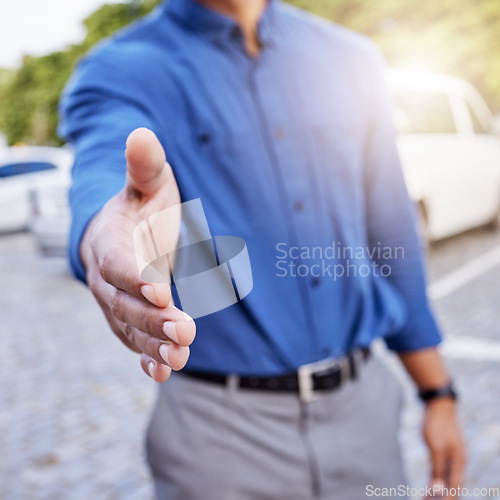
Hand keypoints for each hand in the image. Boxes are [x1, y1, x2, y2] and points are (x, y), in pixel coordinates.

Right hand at [80, 128, 195, 382]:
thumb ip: (145, 166)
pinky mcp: (128, 317)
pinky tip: (164, 371)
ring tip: (180, 356)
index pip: (117, 263)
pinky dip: (147, 357)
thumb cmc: (142, 206)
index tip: (161, 288)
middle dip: (153, 318)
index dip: (136, 275)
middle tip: (184, 329)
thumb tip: (142, 133)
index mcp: (109, 241)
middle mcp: (105, 277)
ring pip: (130, 327)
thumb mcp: (148, 183)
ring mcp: (115, 301)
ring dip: (154, 343)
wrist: (127, 232)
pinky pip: (134, 341)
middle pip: (124, 303)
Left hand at [423, 398, 466, 497]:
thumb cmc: (436, 424)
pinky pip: (439, 470)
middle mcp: (457, 461)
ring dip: (438, 491)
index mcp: (458, 461)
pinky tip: (429, 488)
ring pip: (445, 479)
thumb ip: (438, 469)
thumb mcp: (435, 447)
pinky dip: (435, 480)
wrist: (437, 405)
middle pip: (451, 485)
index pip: (454, 487)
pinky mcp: (441, 451)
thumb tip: (438, 490)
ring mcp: (450, 456)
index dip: (447, 499)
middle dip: (442, 497)